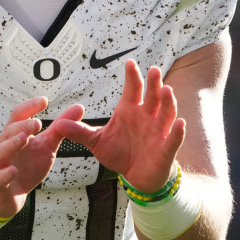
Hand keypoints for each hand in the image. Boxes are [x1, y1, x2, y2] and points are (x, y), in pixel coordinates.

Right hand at [0, 97, 85, 217]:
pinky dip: (6, 174)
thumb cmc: (26, 166)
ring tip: (25, 138)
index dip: (30, 107)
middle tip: (38, 123)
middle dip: (23, 126)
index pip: (19, 115)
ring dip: (12, 144)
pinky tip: (13, 171)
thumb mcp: (46, 146)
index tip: (44, 101)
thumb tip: (79, 107)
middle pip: (10, 131)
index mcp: (14, 134)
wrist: (9, 195)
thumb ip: (60, 128)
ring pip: (2, 151)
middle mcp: (3, 145)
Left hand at [54, 59, 185, 192]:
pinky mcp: (166, 149)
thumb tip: (59, 124)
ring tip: (166, 90)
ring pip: (166, 113)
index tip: (130, 63)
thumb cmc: (120, 153)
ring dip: (167, 102)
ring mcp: (158, 131)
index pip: (132, 89)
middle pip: (152, 96)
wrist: (136, 176)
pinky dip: (177, 131)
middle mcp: (147, 117)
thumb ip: (80, 132)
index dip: (132, 76)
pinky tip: (180, 123)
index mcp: (130, 111)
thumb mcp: (97, 142)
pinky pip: (174, 139)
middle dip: (153, 84)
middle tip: (154, 70)